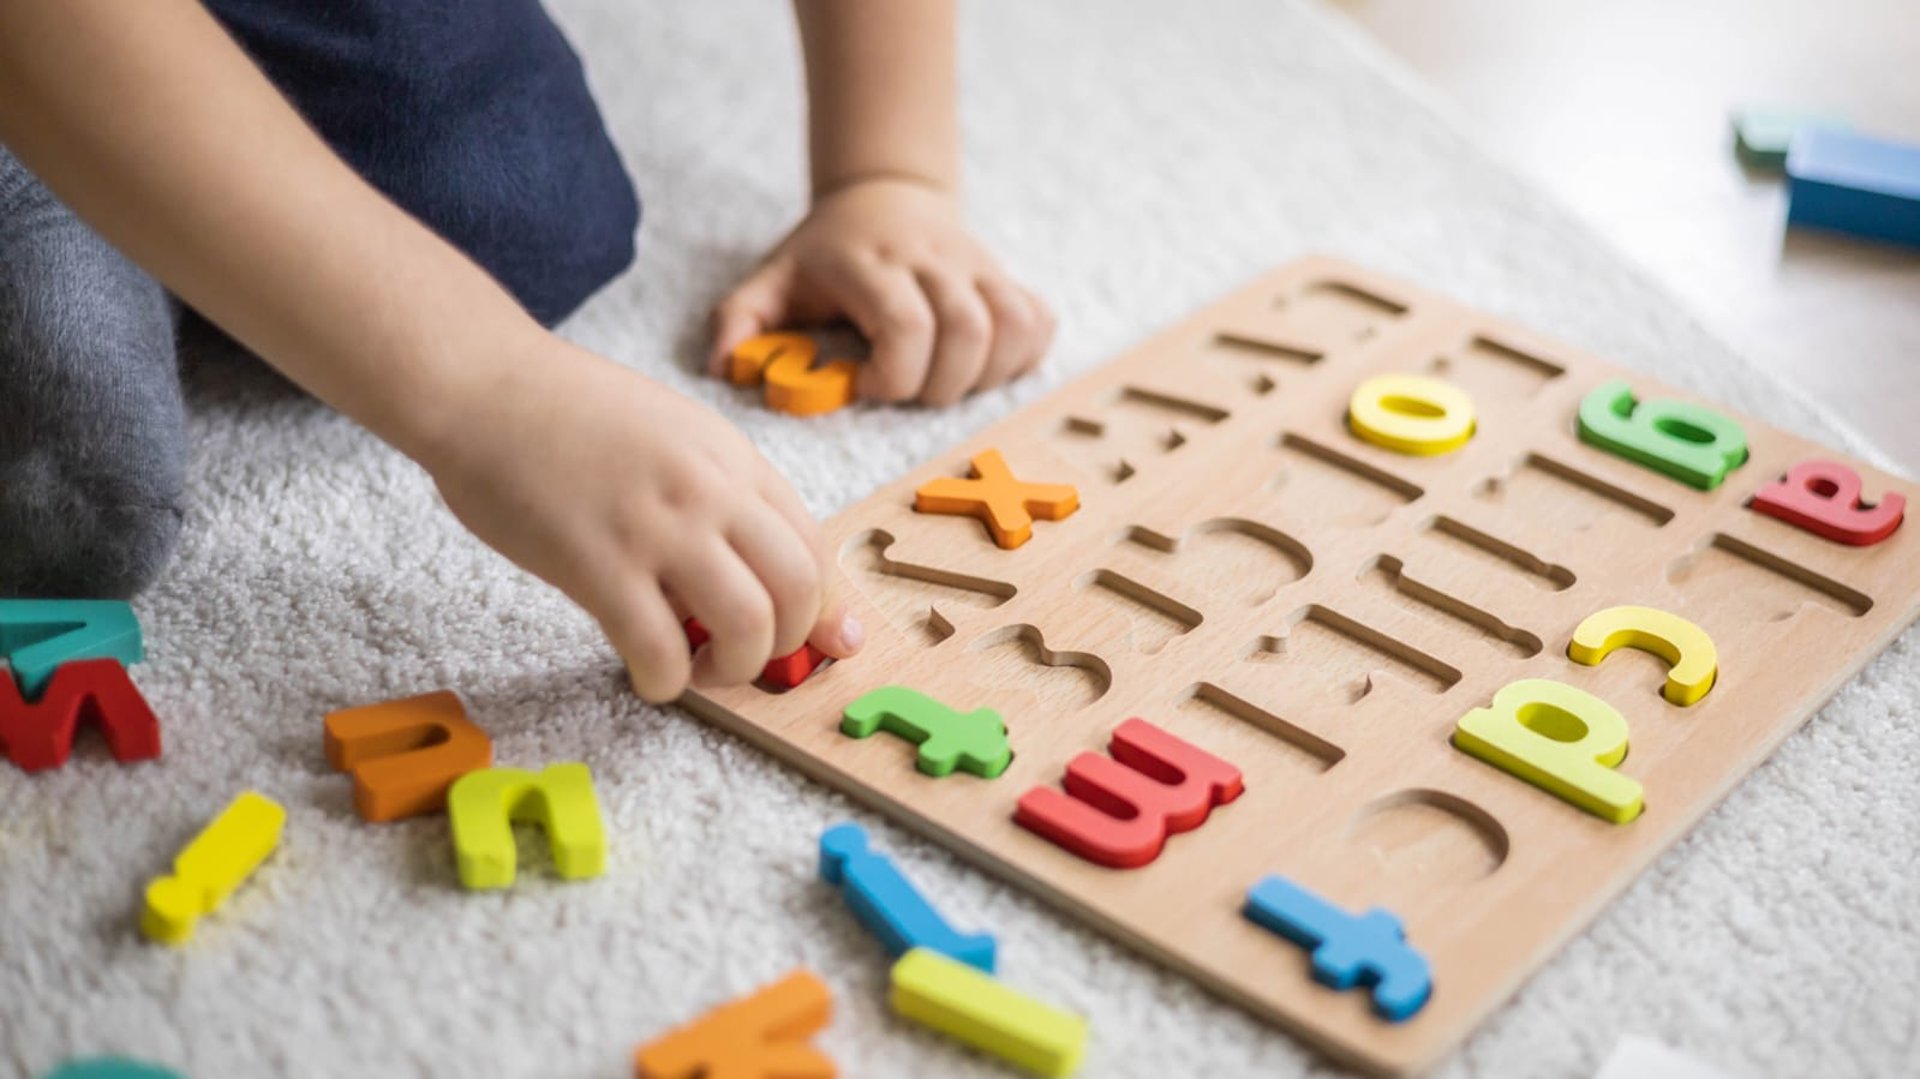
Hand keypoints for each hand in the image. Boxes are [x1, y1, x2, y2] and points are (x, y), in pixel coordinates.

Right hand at [426, 334, 862, 701]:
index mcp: (733, 458)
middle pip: (798, 589)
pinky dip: (666, 682)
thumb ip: (717, 491)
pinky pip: (659, 648)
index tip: (819, 643)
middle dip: (787, 644)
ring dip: (733, 670)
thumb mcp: (672, 433)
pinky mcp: (596, 561)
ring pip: (746, 624)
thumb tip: (748, 567)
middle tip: (744, 656)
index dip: (822, 609)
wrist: (481, 384)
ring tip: (698, 670)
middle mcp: (710, 489)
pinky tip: (649, 677)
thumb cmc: (566, 413)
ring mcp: (657, 525)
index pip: (813, 545)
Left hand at [709, 178, 1055, 406]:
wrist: (884, 191)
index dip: (894, 374)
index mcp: (872, 263)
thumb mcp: (772, 277)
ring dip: (987, 374)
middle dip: (941, 385)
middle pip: (967, 331)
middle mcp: (932, 260)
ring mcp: (976, 266)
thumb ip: (740, 320)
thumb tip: (723, 367)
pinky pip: (1039, 319)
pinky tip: (985, 365)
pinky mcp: (1005, 276)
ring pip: (1012, 325)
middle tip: (908, 391)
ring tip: (946, 382)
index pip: (907, 324)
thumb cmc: (825, 252)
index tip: (865, 384)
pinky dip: (1024, 353)